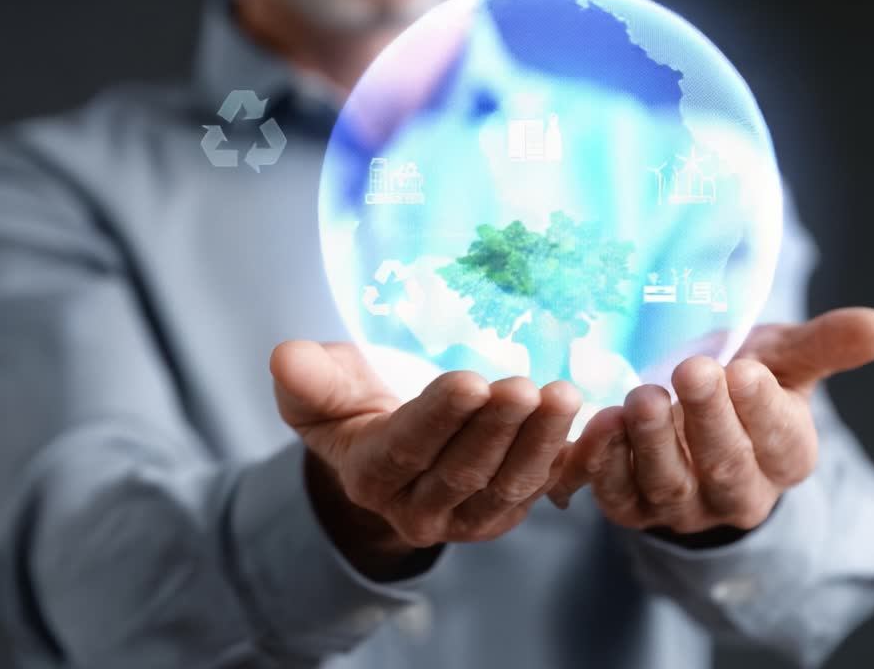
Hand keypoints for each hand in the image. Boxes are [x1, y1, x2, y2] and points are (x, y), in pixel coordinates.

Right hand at [271, 341, 581, 577]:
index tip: (471, 381)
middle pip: (464, 471)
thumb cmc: (355, 408)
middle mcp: (418, 509)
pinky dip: (566, 459)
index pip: (408, 448)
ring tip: (563, 397)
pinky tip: (587, 424)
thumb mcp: (324, 391)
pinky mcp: (506, 511)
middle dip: (498, 428)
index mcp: (370, 477)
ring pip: (508, 486)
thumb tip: (286, 357)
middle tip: (525, 385)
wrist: (390, 450)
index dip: (441, 418)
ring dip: (540, 442)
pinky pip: (541, 490)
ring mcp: (467, 517)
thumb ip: (309, 379)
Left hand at [548, 307, 873, 542]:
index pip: (780, 440)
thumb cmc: (743, 380)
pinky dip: (604, 464)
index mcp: (786, 456)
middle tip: (692, 371)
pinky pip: (616, 495)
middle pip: (727, 467)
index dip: (761, 409)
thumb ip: (827, 344)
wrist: (688, 417)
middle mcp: (737, 492)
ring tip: (642, 397)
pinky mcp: (631, 508)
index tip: (746, 371)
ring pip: (669, 485)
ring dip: (652, 443)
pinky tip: (600, 424)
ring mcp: (682, 506)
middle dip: (709, 420)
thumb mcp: (783, 358)